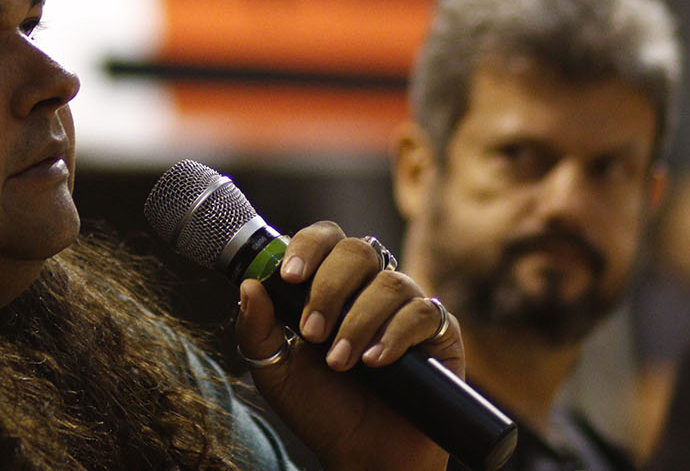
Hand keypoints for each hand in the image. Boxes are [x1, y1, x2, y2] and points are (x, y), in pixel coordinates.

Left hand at [235, 222, 463, 470]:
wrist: (363, 456)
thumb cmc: (320, 409)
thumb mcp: (275, 370)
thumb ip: (257, 329)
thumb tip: (250, 284)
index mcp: (332, 284)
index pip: (325, 239)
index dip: (308, 247)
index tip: (290, 278)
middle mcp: (371, 287)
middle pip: (358, 251)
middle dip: (330, 289)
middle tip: (313, 333)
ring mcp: (407, 307)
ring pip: (389, 283)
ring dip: (358, 322)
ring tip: (341, 363)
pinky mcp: (440, 334)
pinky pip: (424, 313)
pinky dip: (395, 335)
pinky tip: (376, 363)